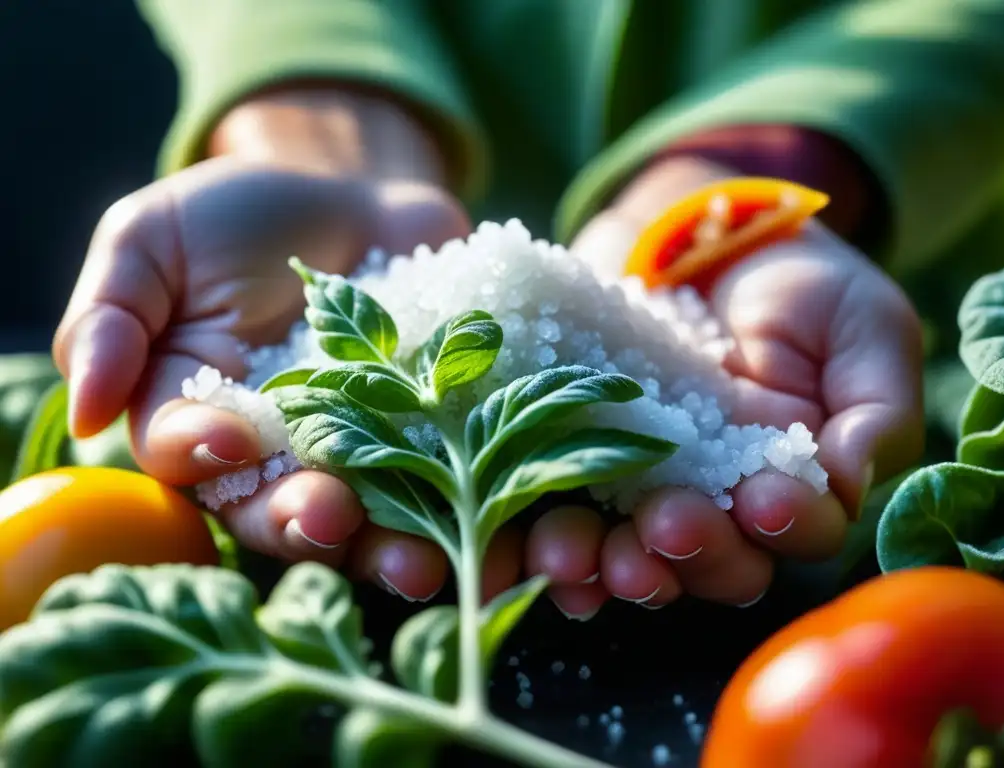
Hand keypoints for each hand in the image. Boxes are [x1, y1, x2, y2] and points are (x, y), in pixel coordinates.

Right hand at [52, 85, 513, 600]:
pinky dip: (476, 505)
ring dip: (393, 545)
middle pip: (282, 511)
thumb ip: (112, 317)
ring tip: (424, 559)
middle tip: (331, 518)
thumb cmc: (236, 215)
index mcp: (198, 421)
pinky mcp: (436, 436)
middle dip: (305, 521)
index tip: (226, 439)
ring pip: (373, 519)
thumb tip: (85, 407)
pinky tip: (499, 517)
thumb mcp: (152, 240)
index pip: (188, 457)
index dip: (202, 455)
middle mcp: (278, 457)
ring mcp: (362, 453)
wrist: (352, 194)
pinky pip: (453, 481)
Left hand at [517, 156, 923, 617]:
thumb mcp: (863, 325)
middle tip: (668, 524)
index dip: (787, 528)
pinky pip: (565, 509)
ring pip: (634, 553)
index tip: (764, 500)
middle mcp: (719, 501)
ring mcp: (644, 483)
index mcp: (793, 483)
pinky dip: (551, 536)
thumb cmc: (797, 281)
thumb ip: (874, 409)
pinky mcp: (579, 453)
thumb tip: (848, 486)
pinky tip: (534, 544)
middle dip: (692, 555)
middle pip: (712, 563)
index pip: (798, 532)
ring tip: (584, 554)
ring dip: (611, 564)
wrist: (694, 230)